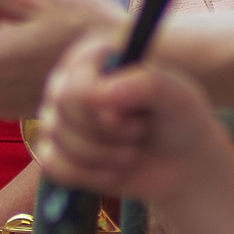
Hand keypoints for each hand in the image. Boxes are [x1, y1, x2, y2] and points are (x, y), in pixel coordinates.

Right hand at [34, 36, 224, 202]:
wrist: (179, 162)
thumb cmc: (178, 120)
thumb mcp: (178, 97)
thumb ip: (150, 85)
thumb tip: (108, 93)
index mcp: (93, 57)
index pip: (76, 82)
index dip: (103, 104)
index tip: (138, 115)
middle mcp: (67, 82)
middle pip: (64, 110)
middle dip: (111, 133)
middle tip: (140, 132)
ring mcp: (56, 119)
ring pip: (60, 142)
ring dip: (106, 157)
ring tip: (132, 152)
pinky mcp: (54, 153)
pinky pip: (54, 167)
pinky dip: (90, 176)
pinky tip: (113, 172)